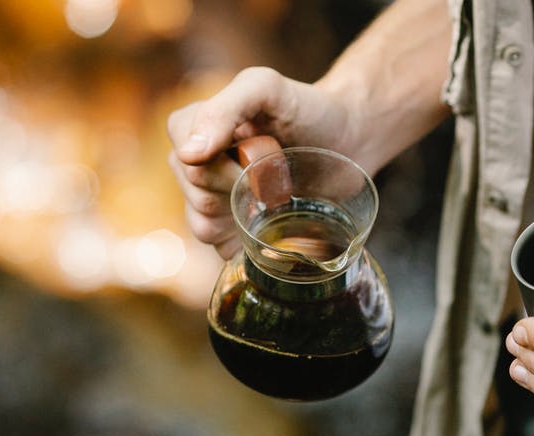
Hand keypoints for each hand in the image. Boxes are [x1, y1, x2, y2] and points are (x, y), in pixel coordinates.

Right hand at [166, 67, 359, 258]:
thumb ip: (224, 109)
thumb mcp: (266, 88)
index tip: (261, 151)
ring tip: (276, 194)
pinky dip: (247, 242)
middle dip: (241, 187)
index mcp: (192, 127)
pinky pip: (221, 249)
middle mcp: (195, 165)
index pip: (184, 161)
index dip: (223, 164)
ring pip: (203, 226)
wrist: (349, 139)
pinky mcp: (232, 229)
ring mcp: (212, 200)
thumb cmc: (307, 108)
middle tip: (276, 171)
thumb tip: (186, 154)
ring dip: (245, 216)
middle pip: (197, 195)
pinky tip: (270, 222)